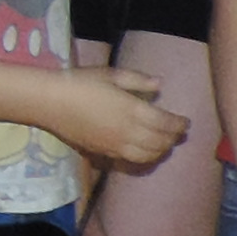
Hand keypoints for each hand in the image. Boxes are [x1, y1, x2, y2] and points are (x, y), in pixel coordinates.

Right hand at [53, 69, 189, 171]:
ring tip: (165, 143)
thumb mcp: (111, 74)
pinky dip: (145, 158)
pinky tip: (145, 151)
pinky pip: (132, 160)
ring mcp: (116, 145)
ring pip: (148, 156)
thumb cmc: (80, 83)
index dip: (179, 124)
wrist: (51, 102)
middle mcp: (128, 132)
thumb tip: (160, 84)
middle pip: (161, 142)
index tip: (185, 121)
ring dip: (161, 151)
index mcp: (133, 110)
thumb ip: (138, 80)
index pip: (166, 123)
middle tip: (178, 132)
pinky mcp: (104, 153)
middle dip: (173, 138)